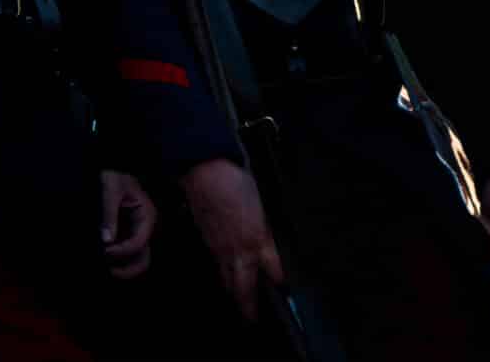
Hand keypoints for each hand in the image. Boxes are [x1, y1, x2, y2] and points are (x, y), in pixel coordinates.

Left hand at [99, 169, 155, 279]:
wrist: (112, 167)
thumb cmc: (113, 175)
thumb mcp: (110, 190)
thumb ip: (109, 214)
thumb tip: (106, 241)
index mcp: (147, 217)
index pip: (138, 243)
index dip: (122, 251)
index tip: (104, 250)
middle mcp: (145, 228)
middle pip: (144, 258)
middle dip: (129, 269)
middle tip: (109, 271)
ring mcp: (137, 232)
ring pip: (137, 258)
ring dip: (123, 266)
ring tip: (104, 266)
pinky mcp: (127, 233)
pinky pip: (126, 251)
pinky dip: (117, 258)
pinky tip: (103, 256)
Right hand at [179, 158, 285, 323]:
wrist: (204, 171)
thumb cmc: (235, 183)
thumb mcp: (263, 206)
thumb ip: (267, 229)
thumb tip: (270, 244)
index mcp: (257, 240)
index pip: (274, 273)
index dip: (281, 283)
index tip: (284, 288)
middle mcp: (238, 250)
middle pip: (242, 288)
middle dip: (247, 306)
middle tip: (250, 318)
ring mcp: (219, 247)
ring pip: (225, 278)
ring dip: (231, 291)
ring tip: (235, 299)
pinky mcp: (206, 239)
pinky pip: (215, 263)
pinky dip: (220, 272)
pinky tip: (222, 270)